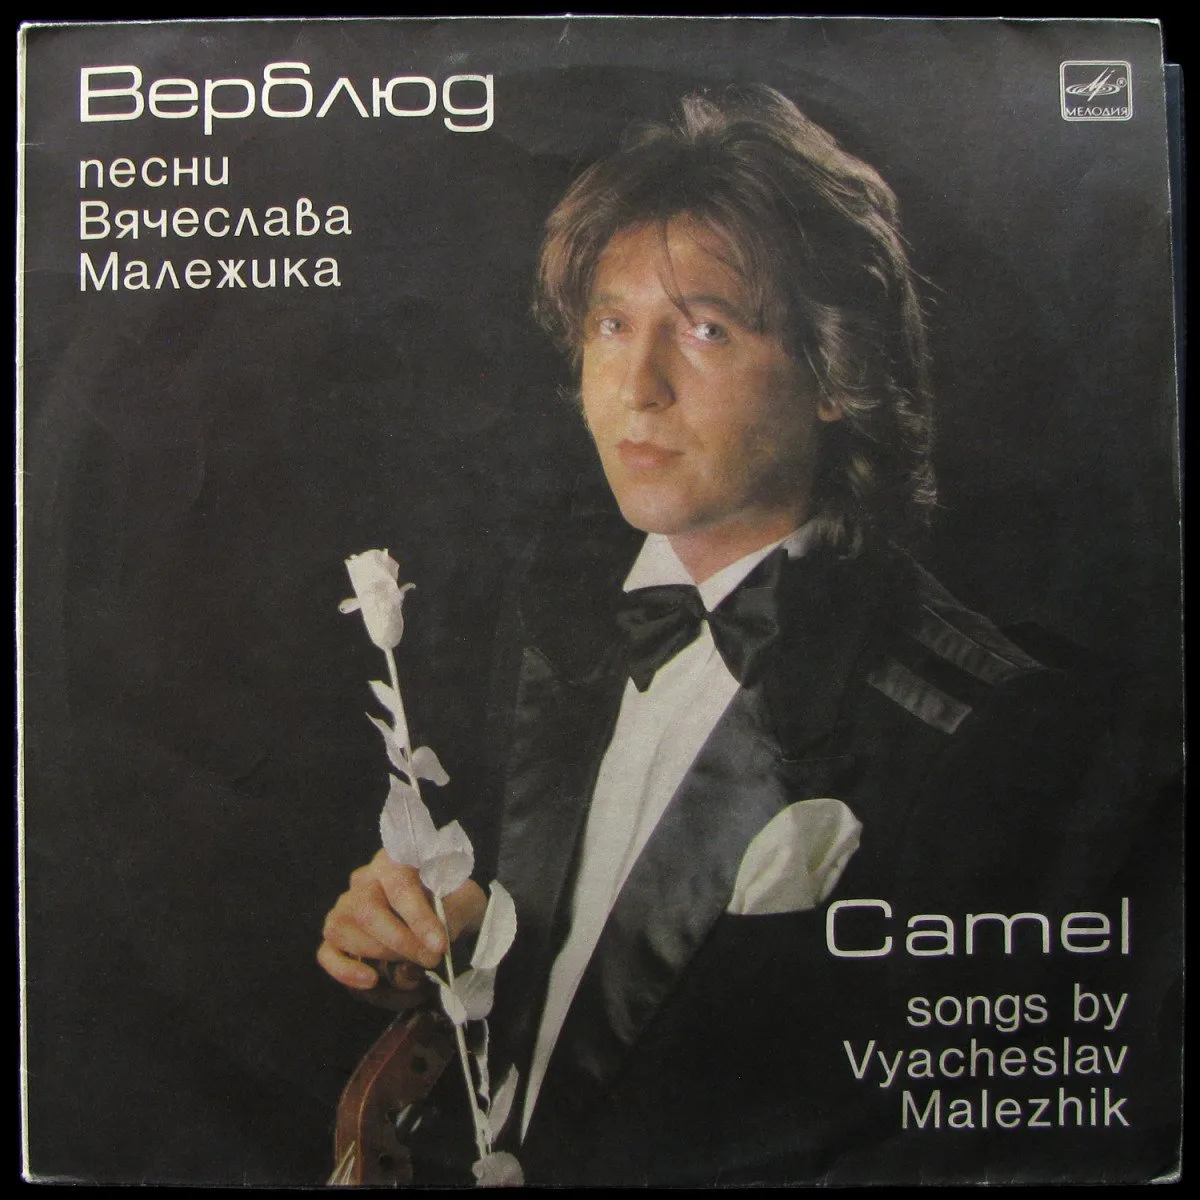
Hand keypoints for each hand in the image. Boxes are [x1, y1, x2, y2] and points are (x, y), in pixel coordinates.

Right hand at [318, 848, 486, 990]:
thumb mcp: (465, 901)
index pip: (400, 886)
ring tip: (410, 966)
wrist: (447, 915)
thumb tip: (431, 940)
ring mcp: (345, 906)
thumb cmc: (453, 902)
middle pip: (366, 909)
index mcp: (396, 860)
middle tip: (430, 959)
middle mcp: (364, 879)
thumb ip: (453, 913)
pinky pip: (326, 952)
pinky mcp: (335, 935)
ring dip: (378, 954)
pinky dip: (344, 970)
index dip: (418, 918)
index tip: (439, 945)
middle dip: (400, 941)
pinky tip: (370, 980)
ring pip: (343, 929)